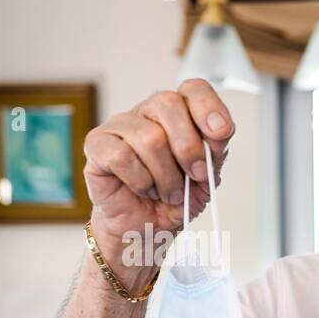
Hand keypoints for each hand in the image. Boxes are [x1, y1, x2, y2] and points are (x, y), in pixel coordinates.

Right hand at [82, 78, 234, 274]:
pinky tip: (142, 189)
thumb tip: (219, 131)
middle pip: (168, 104)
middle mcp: (148, 113)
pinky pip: (122, 156)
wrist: (147, 228)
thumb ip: (214, 151)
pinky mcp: (97, 144)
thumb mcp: (206, 178)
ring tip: (166, 191)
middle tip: (194, 175)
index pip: (193, 89)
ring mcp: (120, 125)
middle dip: (189, 148)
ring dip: (166, 176)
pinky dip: (141, 181)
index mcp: (179, 114)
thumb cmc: (174, 199)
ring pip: (149, 137)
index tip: (221, 133)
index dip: (208, 106)